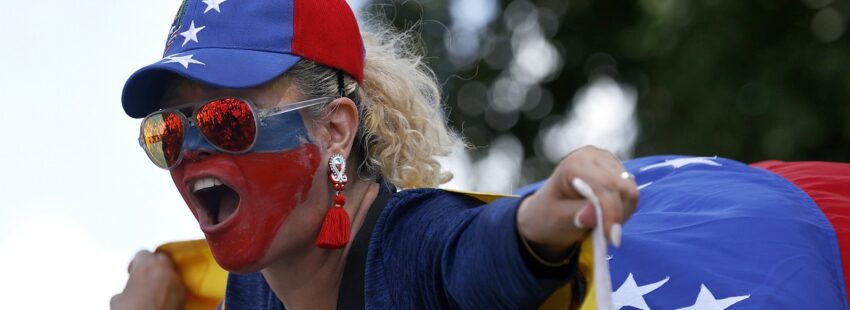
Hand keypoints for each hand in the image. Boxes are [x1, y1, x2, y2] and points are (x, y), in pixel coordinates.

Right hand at [110, 250, 185, 309]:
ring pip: (171, 271)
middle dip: (152, 265)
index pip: (142, 253)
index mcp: (146, 266)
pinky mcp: (183, 295)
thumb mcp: (118, 299)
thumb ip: (126, 288)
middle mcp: (164, 270)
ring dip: (163, 276)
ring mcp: (176, 282)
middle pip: (160, 258)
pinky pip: (177, 285)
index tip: (132, 272)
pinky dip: (170, 288)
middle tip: (144, 277)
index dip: (135, 263)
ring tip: (153, 289)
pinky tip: (162, 298)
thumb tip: (128, 292)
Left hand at [517, 146, 638, 260]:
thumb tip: (593, 213)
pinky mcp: (617, 171)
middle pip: (622, 188)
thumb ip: (576, 215)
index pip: (604, 185)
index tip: (612, 237)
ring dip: (621, 214)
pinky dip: (623, 210)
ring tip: (602, 225)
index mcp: (574, 163)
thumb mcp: (557, 219)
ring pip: (630, 192)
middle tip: (606, 236)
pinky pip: (631, 194)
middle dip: (617, 215)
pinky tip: (606, 216)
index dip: (611, 212)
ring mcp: (607, 162)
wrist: (548, 212)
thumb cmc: (549, 215)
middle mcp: (593, 157)